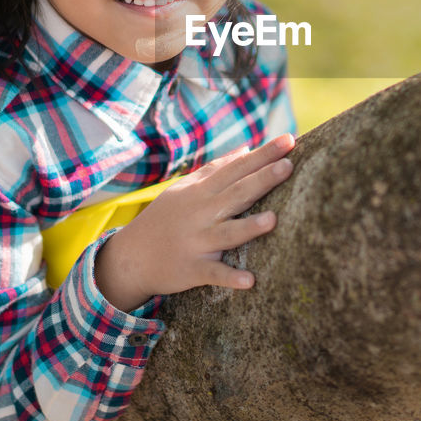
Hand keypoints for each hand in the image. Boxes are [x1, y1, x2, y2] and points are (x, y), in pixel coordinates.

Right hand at [94, 133, 294, 309]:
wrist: (131, 257)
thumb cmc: (166, 218)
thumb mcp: (186, 189)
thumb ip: (217, 170)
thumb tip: (246, 149)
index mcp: (202, 191)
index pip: (237, 168)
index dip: (263, 155)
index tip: (289, 140)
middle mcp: (201, 214)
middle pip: (236, 194)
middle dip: (262, 180)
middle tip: (289, 166)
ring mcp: (197, 242)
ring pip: (227, 234)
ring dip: (249, 227)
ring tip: (273, 220)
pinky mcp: (193, 270)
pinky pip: (214, 274)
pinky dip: (230, 277)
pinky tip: (249, 280)